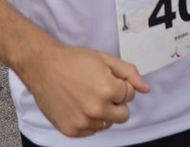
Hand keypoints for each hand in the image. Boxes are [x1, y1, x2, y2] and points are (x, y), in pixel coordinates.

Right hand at [23, 42, 149, 137]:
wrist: (43, 67)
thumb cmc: (74, 60)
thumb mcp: (105, 59)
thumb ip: (129, 73)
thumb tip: (146, 89)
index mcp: (108, 90)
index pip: (129, 95)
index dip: (120, 84)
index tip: (106, 78)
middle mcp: (97, 109)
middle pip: (123, 115)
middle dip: (116, 102)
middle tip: (99, 89)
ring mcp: (83, 122)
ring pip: (107, 123)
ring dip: (103, 112)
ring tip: (87, 96)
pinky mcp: (72, 131)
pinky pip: (91, 130)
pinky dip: (88, 120)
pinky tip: (78, 105)